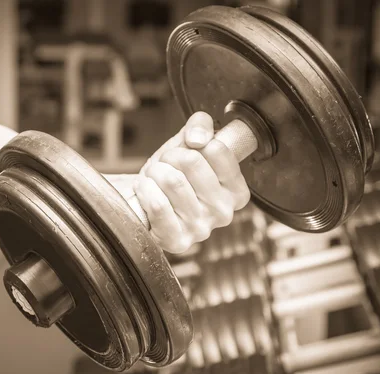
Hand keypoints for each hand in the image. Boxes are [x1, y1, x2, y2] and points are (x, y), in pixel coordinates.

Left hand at [134, 112, 250, 253]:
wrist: (144, 200)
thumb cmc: (171, 174)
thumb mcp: (188, 144)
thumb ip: (201, 126)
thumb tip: (198, 138)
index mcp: (236, 191)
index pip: (216, 149)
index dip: (191, 145)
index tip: (186, 154)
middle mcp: (224, 212)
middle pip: (191, 161)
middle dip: (169, 157)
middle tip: (165, 167)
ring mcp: (201, 229)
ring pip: (172, 180)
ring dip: (155, 173)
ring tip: (155, 180)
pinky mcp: (177, 240)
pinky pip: (158, 205)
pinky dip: (146, 190)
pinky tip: (147, 192)